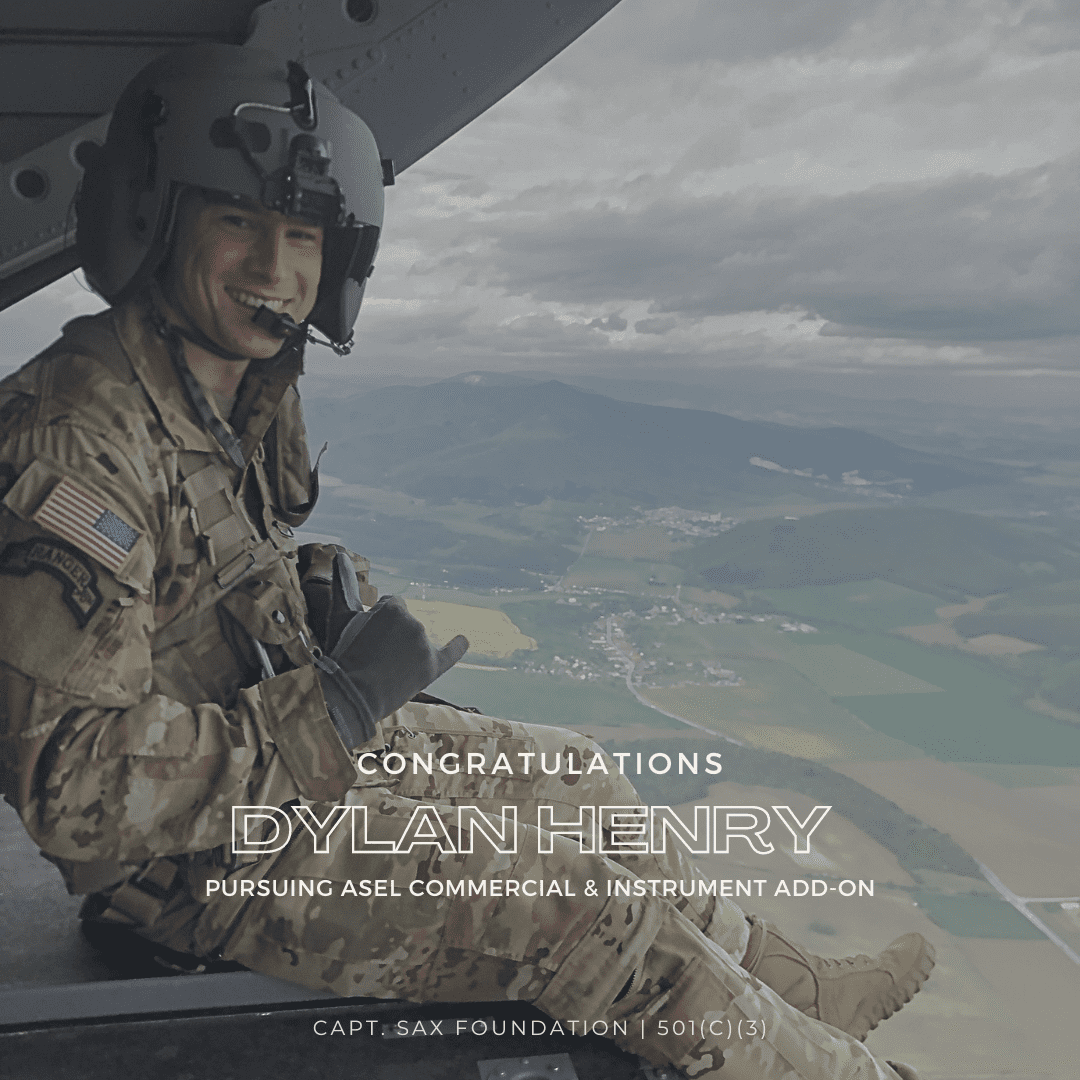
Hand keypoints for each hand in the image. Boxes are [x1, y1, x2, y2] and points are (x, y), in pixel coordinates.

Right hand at [314, 564, 467, 748]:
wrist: (350, 697)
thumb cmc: (343, 654)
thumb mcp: (340, 617)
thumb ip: (344, 584)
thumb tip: (339, 554)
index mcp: (394, 606)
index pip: (391, 606)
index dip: (376, 623)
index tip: (366, 639)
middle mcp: (414, 622)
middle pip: (403, 623)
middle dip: (390, 636)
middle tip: (371, 656)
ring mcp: (425, 646)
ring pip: (415, 640)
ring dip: (403, 648)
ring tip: (382, 668)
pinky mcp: (432, 667)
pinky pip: (451, 653)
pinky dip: (457, 646)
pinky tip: (464, 640)